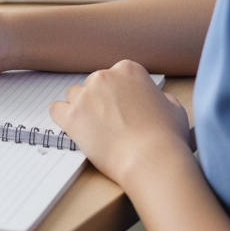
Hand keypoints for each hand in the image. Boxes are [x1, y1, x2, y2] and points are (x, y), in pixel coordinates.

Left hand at [48, 60, 191, 186]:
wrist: (152, 160)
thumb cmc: (166, 137)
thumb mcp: (173, 106)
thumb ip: (157, 96)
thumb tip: (151, 98)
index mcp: (128, 70)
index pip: (114, 75)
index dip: (118, 94)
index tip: (122, 108)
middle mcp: (103, 77)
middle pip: (93, 85)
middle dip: (100, 101)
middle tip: (112, 123)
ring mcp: (85, 96)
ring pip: (74, 96)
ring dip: (82, 109)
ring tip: (97, 130)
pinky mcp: (71, 117)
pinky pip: (56, 110)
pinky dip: (64, 119)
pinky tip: (76, 129)